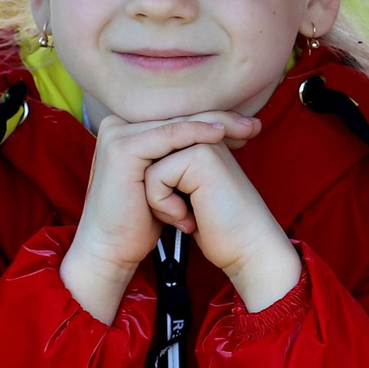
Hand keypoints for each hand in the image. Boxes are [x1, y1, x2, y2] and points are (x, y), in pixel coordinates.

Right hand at [61, 111, 260, 322]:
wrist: (113, 250)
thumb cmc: (141, 221)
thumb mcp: (166, 183)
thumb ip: (180, 157)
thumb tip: (217, 136)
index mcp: (127, 131)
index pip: (177, 119)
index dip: (215, 120)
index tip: (249, 127)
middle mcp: (118, 126)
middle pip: (179, 117)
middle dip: (221, 120)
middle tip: (255, 126)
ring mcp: (116, 134)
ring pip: (177, 123)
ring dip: (215, 125)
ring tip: (246, 130)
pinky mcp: (122, 148)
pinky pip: (169, 136)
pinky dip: (196, 135)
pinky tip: (219, 135)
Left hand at [143, 138, 300, 312]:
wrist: (248, 248)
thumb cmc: (218, 228)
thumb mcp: (187, 194)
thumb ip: (169, 171)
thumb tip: (136, 166)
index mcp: (203, 141)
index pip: (154, 155)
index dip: (157, 189)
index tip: (185, 212)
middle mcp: (205, 136)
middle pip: (148, 159)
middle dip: (157, 193)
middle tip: (184, 216)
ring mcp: (205, 143)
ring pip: (148, 166)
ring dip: (159, 201)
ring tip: (186, 216)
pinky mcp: (201, 157)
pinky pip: (155, 177)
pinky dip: (164, 205)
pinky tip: (188, 218)